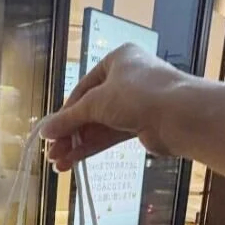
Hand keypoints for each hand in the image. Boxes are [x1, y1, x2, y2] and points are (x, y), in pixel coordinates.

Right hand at [41, 44, 183, 171]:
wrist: (180, 116)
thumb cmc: (137, 95)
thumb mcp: (96, 103)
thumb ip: (68, 119)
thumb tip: (43, 132)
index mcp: (116, 61)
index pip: (82, 89)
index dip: (64, 113)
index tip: (49, 133)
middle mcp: (126, 80)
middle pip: (90, 110)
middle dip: (70, 133)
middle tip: (52, 153)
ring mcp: (136, 103)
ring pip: (100, 125)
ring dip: (78, 144)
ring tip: (58, 164)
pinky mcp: (142, 125)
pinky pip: (111, 136)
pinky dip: (92, 147)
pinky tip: (74, 161)